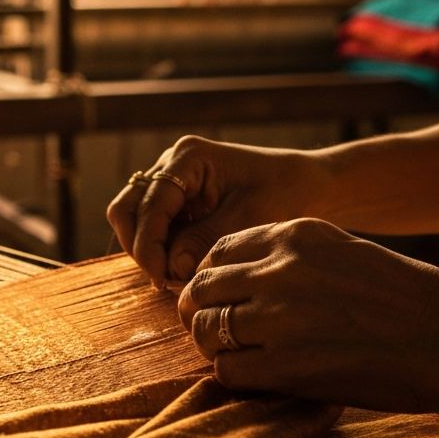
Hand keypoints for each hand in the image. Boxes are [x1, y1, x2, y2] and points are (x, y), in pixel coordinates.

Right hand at [106, 136, 323, 287]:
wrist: (311, 187)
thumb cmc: (287, 193)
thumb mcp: (250, 219)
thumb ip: (205, 241)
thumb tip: (170, 268)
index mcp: (188, 158)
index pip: (149, 205)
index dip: (148, 245)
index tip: (162, 278)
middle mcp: (171, 165)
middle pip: (126, 210)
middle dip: (140, 247)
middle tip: (165, 280)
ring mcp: (170, 184)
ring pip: (133, 221)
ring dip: (148, 252)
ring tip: (177, 278)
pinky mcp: (178, 204)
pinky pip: (153, 230)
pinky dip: (161, 252)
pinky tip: (183, 271)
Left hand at [177, 217, 438, 414]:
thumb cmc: (404, 298)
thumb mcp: (341, 251)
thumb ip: (288, 257)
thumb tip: (237, 279)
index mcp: (294, 235)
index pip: (218, 251)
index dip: (207, 276)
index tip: (213, 296)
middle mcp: (279, 269)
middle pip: (202, 288)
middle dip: (197, 310)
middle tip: (207, 329)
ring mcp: (279, 317)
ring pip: (207, 329)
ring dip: (212, 345)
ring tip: (231, 355)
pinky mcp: (285, 365)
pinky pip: (227, 370)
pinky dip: (232, 376)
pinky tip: (255, 377)